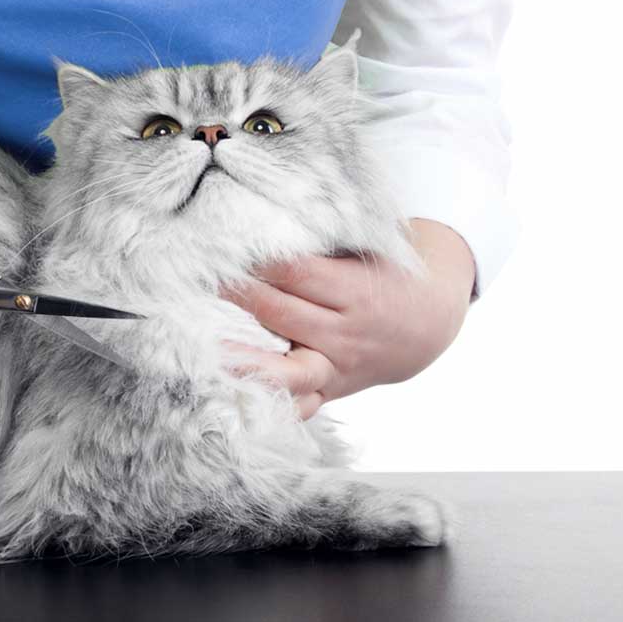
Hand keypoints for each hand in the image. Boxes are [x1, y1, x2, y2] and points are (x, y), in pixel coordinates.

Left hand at [223, 220, 475, 418]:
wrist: (427, 322)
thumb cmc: (385, 274)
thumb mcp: (368, 249)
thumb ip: (323, 239)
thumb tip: (265, 215)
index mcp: (357, 291)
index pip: (295, 273)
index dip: (256, 260)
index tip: (222, 246)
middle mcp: (346, 335)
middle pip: (280, 313)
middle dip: (235, 295)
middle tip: (195, 280)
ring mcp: (338, 368)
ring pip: (286, 371)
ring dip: (244, 360)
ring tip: (204, 349)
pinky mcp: (332, 392)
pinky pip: (300, 407)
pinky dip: (269, 406)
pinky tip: (234, 398)